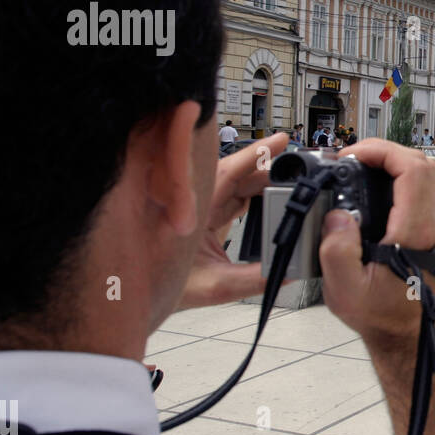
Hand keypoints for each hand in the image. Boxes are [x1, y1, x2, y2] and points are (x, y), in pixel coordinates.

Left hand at [176, 133, 289, 309]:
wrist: (134, 295)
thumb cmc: (159, 286)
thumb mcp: (212, 287)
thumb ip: (251, 280)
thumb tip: (286, 273)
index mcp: (192, 210)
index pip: (227, 172)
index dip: (255, 155)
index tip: (280, 140)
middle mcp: (195, 203)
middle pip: (238, 176)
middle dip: (269, 173)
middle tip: (300, 175)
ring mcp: (199, 209)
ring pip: (237, 186)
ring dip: (263, 185)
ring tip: (291, 187)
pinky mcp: (204, 218)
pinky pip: (233, 198)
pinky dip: (254, 197)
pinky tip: (272, 200)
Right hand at [319, 140, 434, 344]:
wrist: (404, 333)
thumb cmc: (379, 315)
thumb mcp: (345, 290)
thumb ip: (337, 251)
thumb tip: (338, 215)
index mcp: (415, 233)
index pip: (412, 171)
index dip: (382, 152)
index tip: (352, 156)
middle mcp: (434, 225)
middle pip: (423, 164)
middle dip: (386, 152)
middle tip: (352, 160)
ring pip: (427, 174)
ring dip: (394, 162)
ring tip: (361, 169)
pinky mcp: (434, 228)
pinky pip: (424, 188)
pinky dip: (400, 177)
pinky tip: (375, 186)